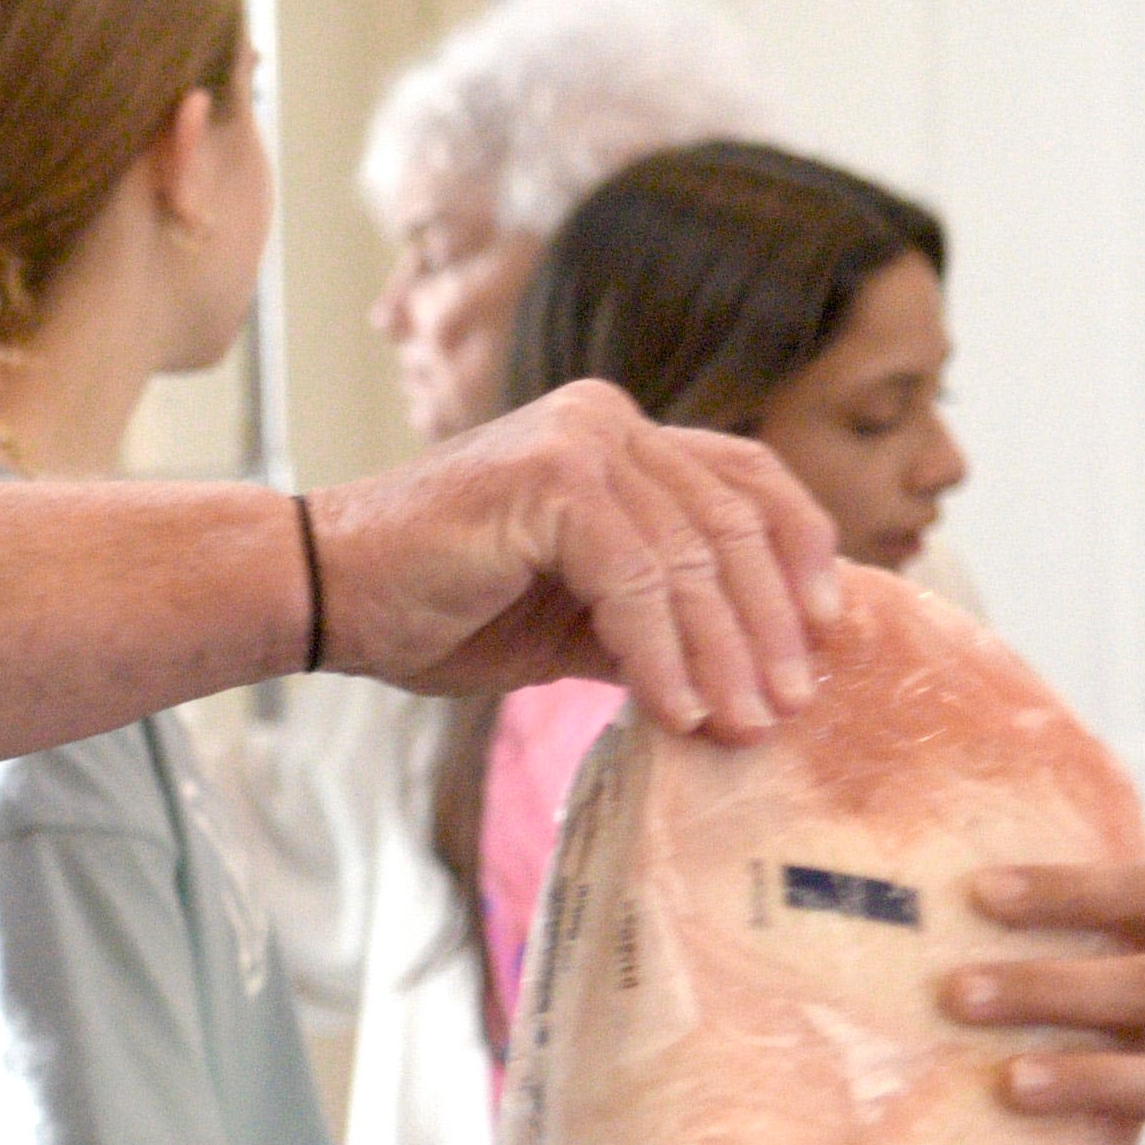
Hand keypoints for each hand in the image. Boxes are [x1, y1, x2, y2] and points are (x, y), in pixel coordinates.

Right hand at [307, 380, 838, 734]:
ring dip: (725, 653)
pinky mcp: (553, 479)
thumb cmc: (433, 608)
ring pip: (694, 556)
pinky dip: (664, 652)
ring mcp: (581, 438)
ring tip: (738, 724)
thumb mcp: (574, 616)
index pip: (747, 480)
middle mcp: (607, 420)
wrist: (318, 594)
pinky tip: (674, 710)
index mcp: (617, 437)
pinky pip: (639, 578)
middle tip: (786, 705)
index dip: (800, 553)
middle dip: (771, 623)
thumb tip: (756, 670)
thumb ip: (655, 617)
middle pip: (736, 520)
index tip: (825, 636)